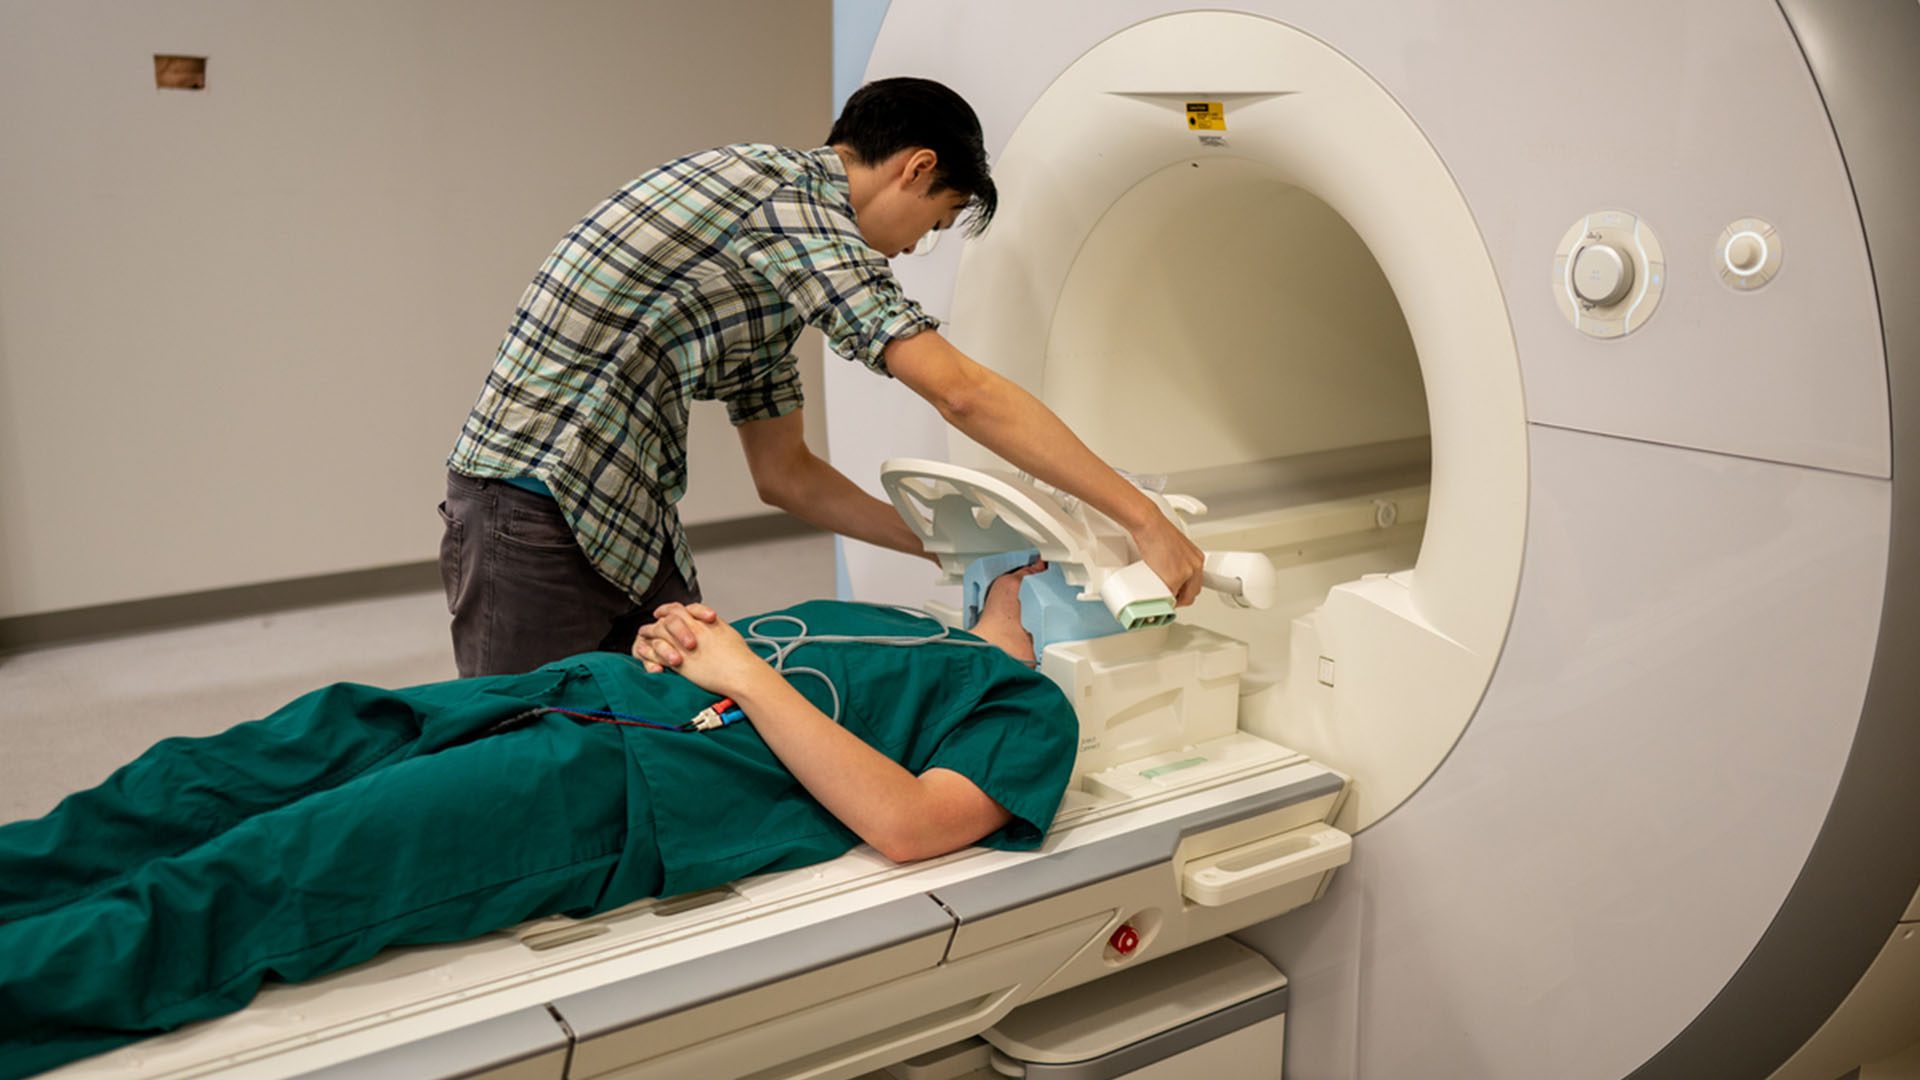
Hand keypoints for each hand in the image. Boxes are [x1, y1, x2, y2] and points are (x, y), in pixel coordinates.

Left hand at [631, 603, 770, 696]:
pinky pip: (657, 652)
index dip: (669, 609)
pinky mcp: (678, 661)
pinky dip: (649, 650)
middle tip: (653, 621)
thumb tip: (711, 623)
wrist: (738, 672)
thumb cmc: (738, 656)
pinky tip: (646, 651)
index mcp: (702, 621)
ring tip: (644, 635)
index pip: (680, 609)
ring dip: (649, 632)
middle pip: (666, 618)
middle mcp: (690, 629)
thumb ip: (714, 625)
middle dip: (657, 618)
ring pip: (658, 632)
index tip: (665, 612)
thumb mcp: (726, 631)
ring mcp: (682, 645)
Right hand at [1131, 513, 1203, 605]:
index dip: (1185, 592)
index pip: (1196, 584)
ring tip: (1161, 596)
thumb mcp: (1175, 549)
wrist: (1150, 525)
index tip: (1178, 594)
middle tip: (1169, 598)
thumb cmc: (1157, 532)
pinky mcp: (1173, 579)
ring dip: (1171, 600)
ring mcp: (1185, 574)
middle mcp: (1195, 566)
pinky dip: (1162, 598)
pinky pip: (1169, 596)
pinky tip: (1155, 593)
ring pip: (1182, 598)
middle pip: (1192, 594)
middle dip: (1180, 600)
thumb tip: (1168, 573)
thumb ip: (1177, 564)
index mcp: (1196, 559)